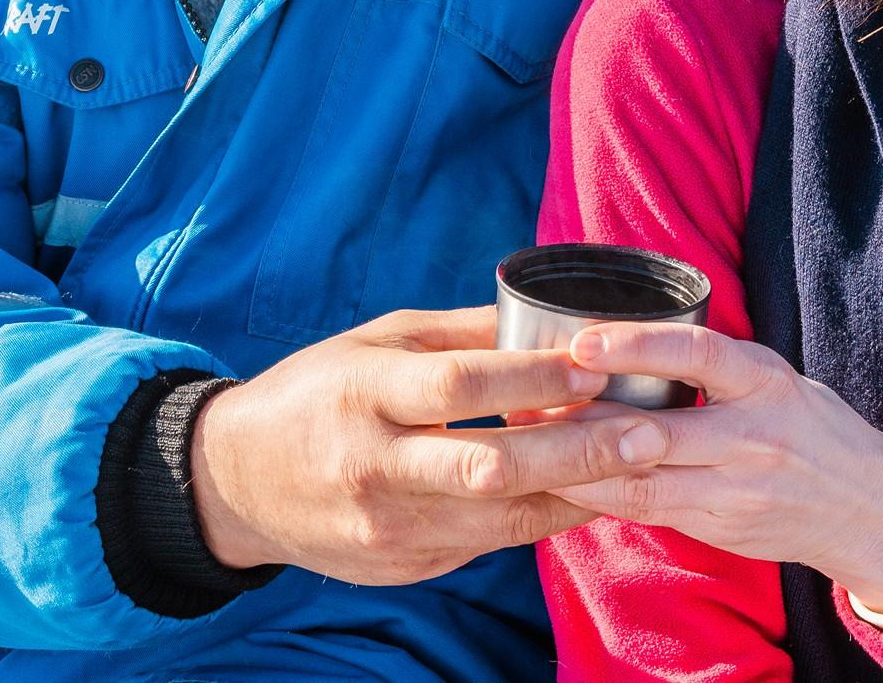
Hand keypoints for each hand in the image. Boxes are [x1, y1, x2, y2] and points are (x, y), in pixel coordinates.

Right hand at [188, 305, 661, 586]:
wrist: (236, 483)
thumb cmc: (315, 393)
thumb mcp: (372, 342)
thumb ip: (458, 334)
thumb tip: (545, 315)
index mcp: (363, 393)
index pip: (459, 386)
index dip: (532, 377)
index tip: (596, 362)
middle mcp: (374, 465)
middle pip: (490, 464)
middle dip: (577, 449)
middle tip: (646, 430)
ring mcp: (388, 525)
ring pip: (499, 517)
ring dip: (575, 491)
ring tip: (638, 465)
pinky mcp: (403, 566)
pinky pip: (487, 545)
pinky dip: (541, 519)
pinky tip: (586, 496)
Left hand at [549, 320, 882, 609]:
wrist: (870, 509)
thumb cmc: (808, 426)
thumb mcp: (772, 377)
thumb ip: (709, 364)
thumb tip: (617, 342)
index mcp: (765, 380)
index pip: (698, 354)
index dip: (637, 345)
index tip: (582, 340)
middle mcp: (753, 436)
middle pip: (656, 431)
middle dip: (584, 417)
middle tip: (525, 395)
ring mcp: (738, 490)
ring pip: (642, 482)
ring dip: (578, 464)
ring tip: (527, 440)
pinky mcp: (722, 528)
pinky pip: (649, 512)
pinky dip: (601, 496)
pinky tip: (560, 481)